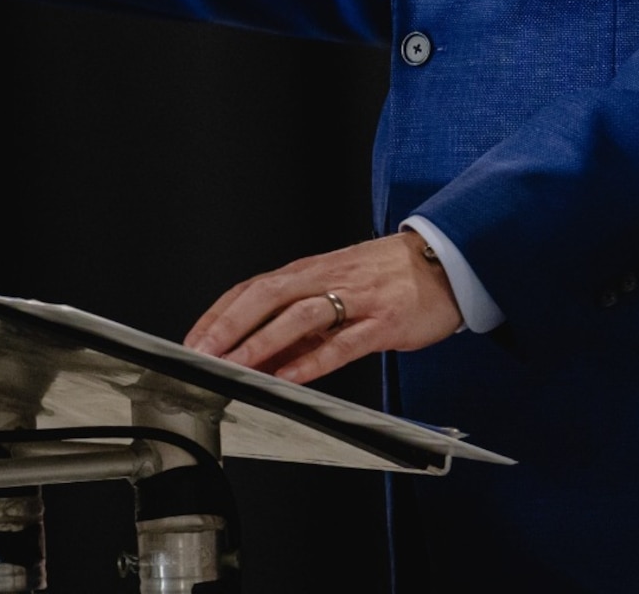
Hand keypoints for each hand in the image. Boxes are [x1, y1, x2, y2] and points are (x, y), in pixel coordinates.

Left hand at [183, 232, 462, 384]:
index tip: (193, 340)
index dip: (219, 313)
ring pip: (299, 317)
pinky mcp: (383, 322)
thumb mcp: (337, 289)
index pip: (252, 287)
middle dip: (229, 326)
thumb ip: (300, 320)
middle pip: (266, 296)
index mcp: (310, 270)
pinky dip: (312, 361)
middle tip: (201, 354)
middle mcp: (326, 279)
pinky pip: (342, 343)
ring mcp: (355, 299)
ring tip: (236, 367)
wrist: (446, 261)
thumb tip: (260, 354)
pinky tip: (289, 377)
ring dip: (262, 343)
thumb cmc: (387, 277)